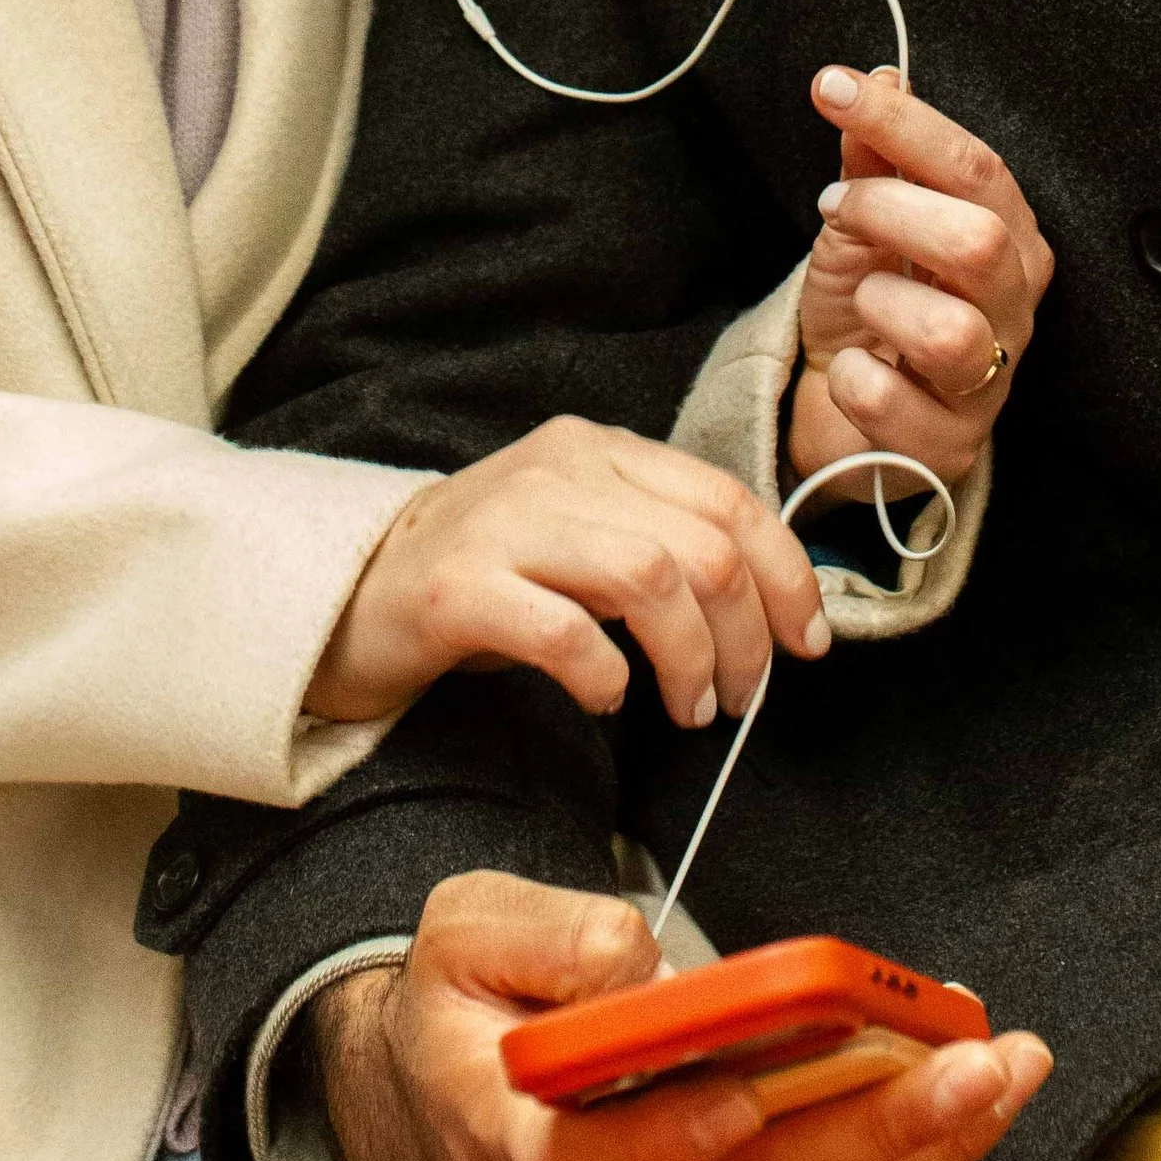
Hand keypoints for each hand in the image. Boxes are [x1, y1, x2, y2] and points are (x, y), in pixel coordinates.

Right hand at [307, 419, 828, 731]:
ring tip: (688, 708)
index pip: (729, 498)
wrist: (355, 591)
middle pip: (703, 545)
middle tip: (739, 697)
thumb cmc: (492, 576)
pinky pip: (562, 630)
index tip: (805, 641)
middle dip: (746, 635)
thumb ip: (664, 542)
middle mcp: (557, 471)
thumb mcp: (584, 533)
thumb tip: (771, 604)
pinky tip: (605, 698)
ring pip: (649, 577)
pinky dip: (604, 675)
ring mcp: (504, 523)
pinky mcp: (457, 588)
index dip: (786, 575)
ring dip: (690, 658)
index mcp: (600, 451)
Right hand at [314, 870, 1051, 1160]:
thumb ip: (540, 938)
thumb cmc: (461, 1015)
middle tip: (972, 1061)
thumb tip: (640, 957)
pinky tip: (968, 1092)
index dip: (673, 1137)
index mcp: (520, 1151)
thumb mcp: (463, 935)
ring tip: (1008, 1067)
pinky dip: (907, 1159)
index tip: (751, 1088)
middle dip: (875, 1129)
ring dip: (924, 1147)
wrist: (443, 1123)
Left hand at [788, 67, 1052, 498]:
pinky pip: (897, 407)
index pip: (977, 168)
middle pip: (978, 241)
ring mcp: (989, 380)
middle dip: (890, 211)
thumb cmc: (868, 305)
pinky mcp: (952, 446)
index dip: (905, 122)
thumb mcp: (861, 223)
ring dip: (879, 301)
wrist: (843, 406)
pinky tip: (849, 367)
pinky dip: (855, 379)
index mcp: (1007, 237)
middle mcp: (1013, 306)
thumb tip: (879, 77)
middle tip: (834, 207)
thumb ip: (873, 160)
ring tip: (859, 299)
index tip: (833, 87)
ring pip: (948, 333)